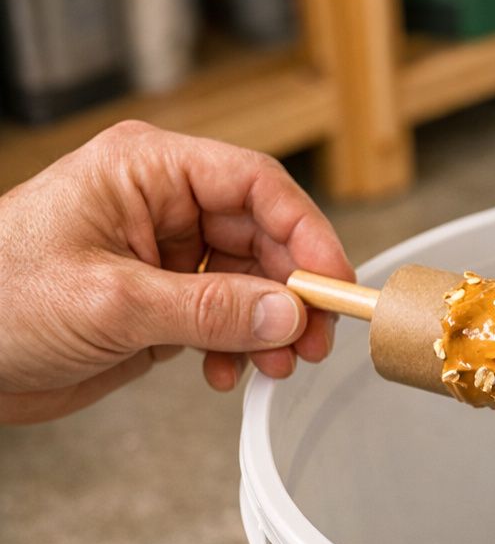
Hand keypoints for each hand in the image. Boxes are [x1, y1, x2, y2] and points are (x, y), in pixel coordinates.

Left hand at [0, 121, 352, 422]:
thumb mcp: (112, 303)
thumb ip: (210, 309)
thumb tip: (288, 313)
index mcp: (148, 171)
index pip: (257, 186)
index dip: (305, 234)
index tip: (333, 285)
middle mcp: (161, 205)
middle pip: (265, 237)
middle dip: (292, 293)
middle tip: (311, 341)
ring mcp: (163, 254)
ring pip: (253, 282)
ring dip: (269, 328)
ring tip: (271, 366)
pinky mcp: (160, 300)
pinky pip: (226, 317)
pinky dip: (238, 347)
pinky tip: (224, 372)